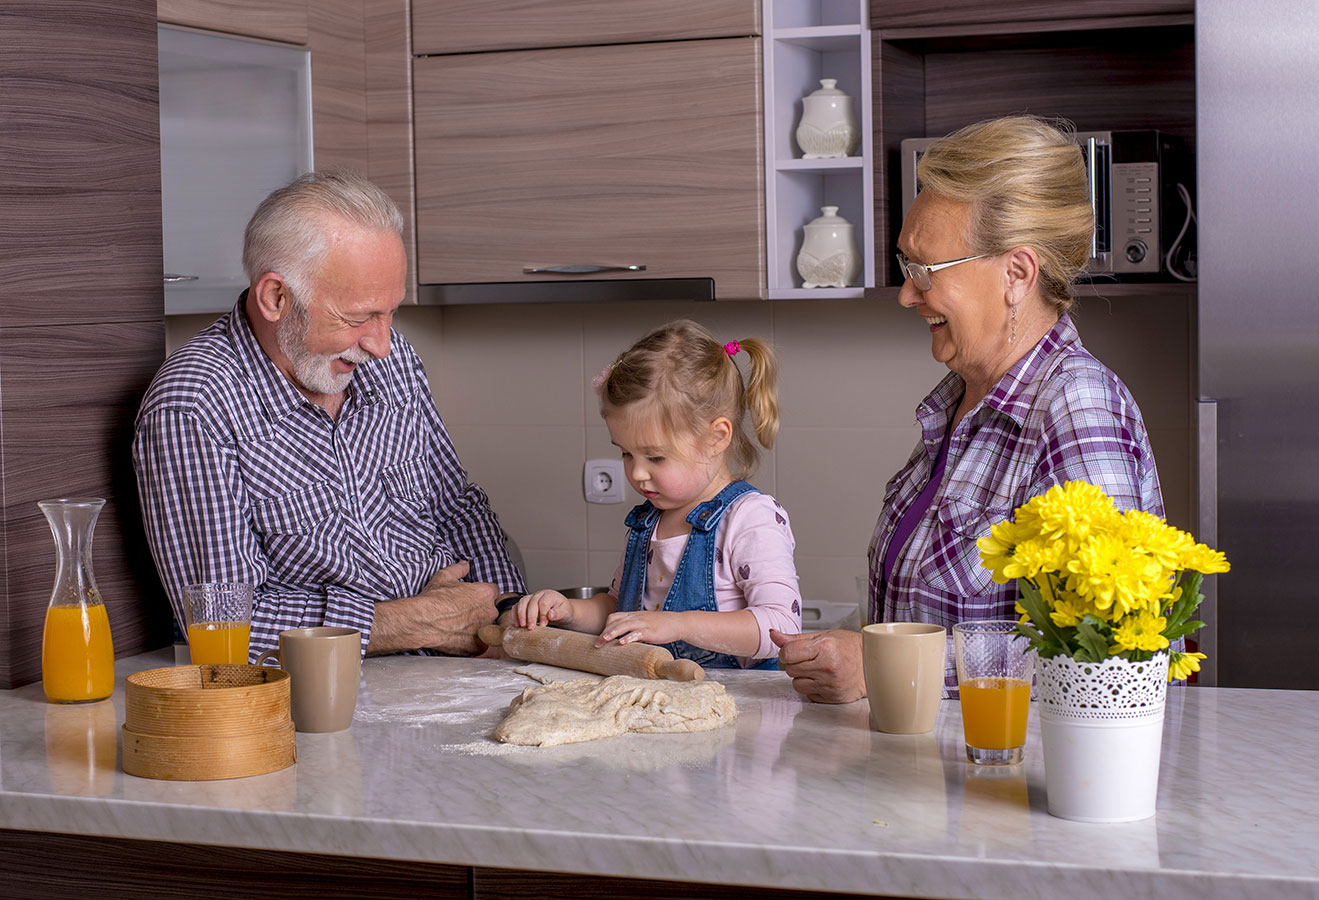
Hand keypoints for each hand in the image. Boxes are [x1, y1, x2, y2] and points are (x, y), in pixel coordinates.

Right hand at [366, 560, 497, 655]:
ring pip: (486, 627)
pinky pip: (480, 644)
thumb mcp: (444, 577)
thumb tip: (465, 564)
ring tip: (459, 626)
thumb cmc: (433, 599)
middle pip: (491, 610)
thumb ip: (458, 569)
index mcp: (486, 593)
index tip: (473, 599)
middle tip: (463, 613)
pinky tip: (459, 637)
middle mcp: (490, 611)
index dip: (482, 595)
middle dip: (481, 611)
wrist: (422, 621)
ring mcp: (484, 630)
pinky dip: (472, 642)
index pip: (493, 592)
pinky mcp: (478, 647)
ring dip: (477, 627)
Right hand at [514, 590, 572, 628]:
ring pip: (522, 602)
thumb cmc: (563, 611)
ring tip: (522, 626)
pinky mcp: (525, 604)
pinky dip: (515, 615)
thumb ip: (559, 613)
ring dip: (520, 615)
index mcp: (550, 595)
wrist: (560, 610)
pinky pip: (516, 606)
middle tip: (531, 628)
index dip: (542, 614)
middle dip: (530, 616)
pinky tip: (517, 624)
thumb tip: (550, 614)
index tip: (543, 625)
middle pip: (531, 602)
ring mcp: (531, 598)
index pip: (543, 603)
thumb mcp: (565, 612)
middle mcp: (539, 594)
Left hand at [596, 610, 682, 647]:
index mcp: (633, 615)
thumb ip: (633, 629)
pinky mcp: (651, 631)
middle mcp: (636, 617)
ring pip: (624, 626)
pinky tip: (623, 643)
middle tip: (596, 644)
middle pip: (615, 622)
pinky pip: (638, 633)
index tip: (600, 638)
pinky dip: (629, 637)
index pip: (614, 617)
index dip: (605, 627)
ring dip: (612, 633)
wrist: (678, 623)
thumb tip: (622, 641)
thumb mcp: (644, 624)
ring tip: (604, 641)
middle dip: (604, 632)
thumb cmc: (661, 625)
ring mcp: (643, 623)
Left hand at [770, 628, 865, 703]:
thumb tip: (773, 635)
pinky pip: (808, 695)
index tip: (794, 651)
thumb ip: (795, 639)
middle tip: (811, 659)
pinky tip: (824, 679)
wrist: (871, 664)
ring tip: (817, 669)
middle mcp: (827, 668)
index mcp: (824, 648)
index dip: (787, 652)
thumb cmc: (848, 647)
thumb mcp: (822, 636)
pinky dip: (812, 688)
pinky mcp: (832, 698)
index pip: (787, 653)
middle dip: (796, 664)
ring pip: (797, 684)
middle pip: (790, 670)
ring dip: (803, 677)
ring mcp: (830, 685)